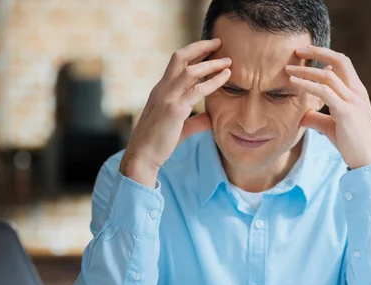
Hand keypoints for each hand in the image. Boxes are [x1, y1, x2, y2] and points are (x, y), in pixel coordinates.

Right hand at [120, 39, 231, 187]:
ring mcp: (167, 97)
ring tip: (228, 61)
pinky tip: (226, 77)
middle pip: (180, 57)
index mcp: (161, 90)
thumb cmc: (159, 143)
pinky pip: (197, 90)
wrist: (142, 156)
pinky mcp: (174, 109)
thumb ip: (195, 121)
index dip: (193, 53)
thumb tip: (210, 118)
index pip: (176, 63)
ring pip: (190, 71)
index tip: (210, 48)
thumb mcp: (180, 128)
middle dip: (200, 47)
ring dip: (211, 63)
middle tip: (219, 43)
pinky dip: (213, 82)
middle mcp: (162, 89)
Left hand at [285, 46, 370, 169]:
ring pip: (328, 75)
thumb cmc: (353, 144)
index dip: (325, 56)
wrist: (369, 161)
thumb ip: (318, 118)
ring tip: (288, 69)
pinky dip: (307, 85)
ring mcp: (353, 101)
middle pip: (339, 60)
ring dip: (306, 70)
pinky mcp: (345, 113)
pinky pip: (324, 92)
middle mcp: (357, 92)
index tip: (307, 54)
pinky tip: (293, 83)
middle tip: (297, 50)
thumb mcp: (333, 127)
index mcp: (357, 92)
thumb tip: (301, 116)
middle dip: (317, 52)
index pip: (343, 64)